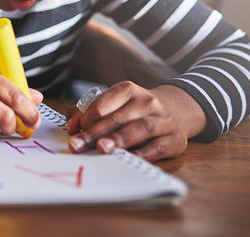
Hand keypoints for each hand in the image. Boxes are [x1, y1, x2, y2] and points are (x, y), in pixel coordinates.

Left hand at [66, 81, 206, 160]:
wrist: (176, 111)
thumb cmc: (135, 110)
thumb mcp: (115, 103)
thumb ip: (90, 111)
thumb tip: (72, 125)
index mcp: (128, 90)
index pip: (102, 104)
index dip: (86, 119)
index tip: (73, 131)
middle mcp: (146, 102)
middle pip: (116, 119)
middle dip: (94, 133)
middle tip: (77, 145)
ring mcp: (162, 120)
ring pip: (139, 129)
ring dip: (118, 139)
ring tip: (101, 148)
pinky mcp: (174, 139)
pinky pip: (157, 147)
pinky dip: (143, 153)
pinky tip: (129, 159)